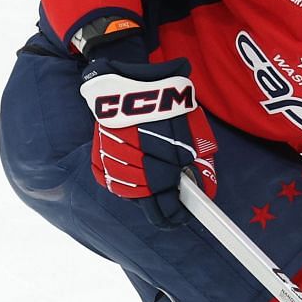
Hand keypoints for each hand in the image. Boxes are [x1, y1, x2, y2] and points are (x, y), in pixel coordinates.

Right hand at [81, 56, 216, 225]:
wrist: (134, 83)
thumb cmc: (169, 109)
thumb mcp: (195, 138)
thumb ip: (200, 167)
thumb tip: (203, 192)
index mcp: (161, 167)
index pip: (166, 209)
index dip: (175, 216)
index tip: (181, 218)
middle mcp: (134, 169)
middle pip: (145, 202)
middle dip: (160, 201)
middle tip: (171, 200)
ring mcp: (113, 163)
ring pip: (127, 192)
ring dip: (141, 188)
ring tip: (153, 175)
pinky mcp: (98, 155)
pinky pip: (109, 178)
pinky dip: (122, 176)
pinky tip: (134, 168)